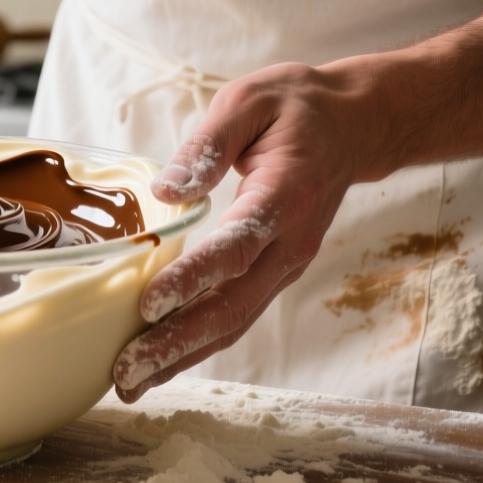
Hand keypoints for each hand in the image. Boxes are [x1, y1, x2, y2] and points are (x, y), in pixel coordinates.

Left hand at [112, 62, 375, 401]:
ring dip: (184, 355)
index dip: (194, 277)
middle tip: (128, 369)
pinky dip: (200, 343)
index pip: (237, 246)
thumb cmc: (294, 107)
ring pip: (236, 321)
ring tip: (133, 381)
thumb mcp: (249, 101)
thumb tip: (165, 190)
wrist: (354, 126)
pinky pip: (238, 315)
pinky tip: (162, 361)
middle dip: (178, 341)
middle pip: (234, 305)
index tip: (150, 303)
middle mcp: (291, 242)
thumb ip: (207, 144)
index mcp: (285, 195)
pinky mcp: (277, 273)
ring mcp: (288, 264)